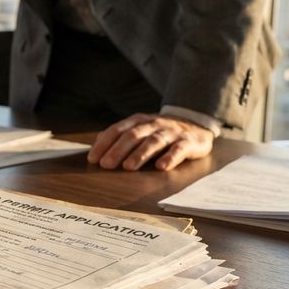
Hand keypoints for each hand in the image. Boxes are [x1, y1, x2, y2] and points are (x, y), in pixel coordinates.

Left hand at [87, 113, 213, 170]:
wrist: (195, 123)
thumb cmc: (159, 131)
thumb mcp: (140, 129)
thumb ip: (120, 135)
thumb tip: (97, 143)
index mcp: (138, 121)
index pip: (117, 130)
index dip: (104, 143)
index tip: (93, 158)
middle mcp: (154, 124)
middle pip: (134, 135)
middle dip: (118, 150)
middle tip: (106, 165)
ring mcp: (171, 132)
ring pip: (154, 141)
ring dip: (140, 154)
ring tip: (128, 167)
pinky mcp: (188, 142)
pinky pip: (179, 149)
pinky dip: (170, 157)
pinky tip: (161, 167)